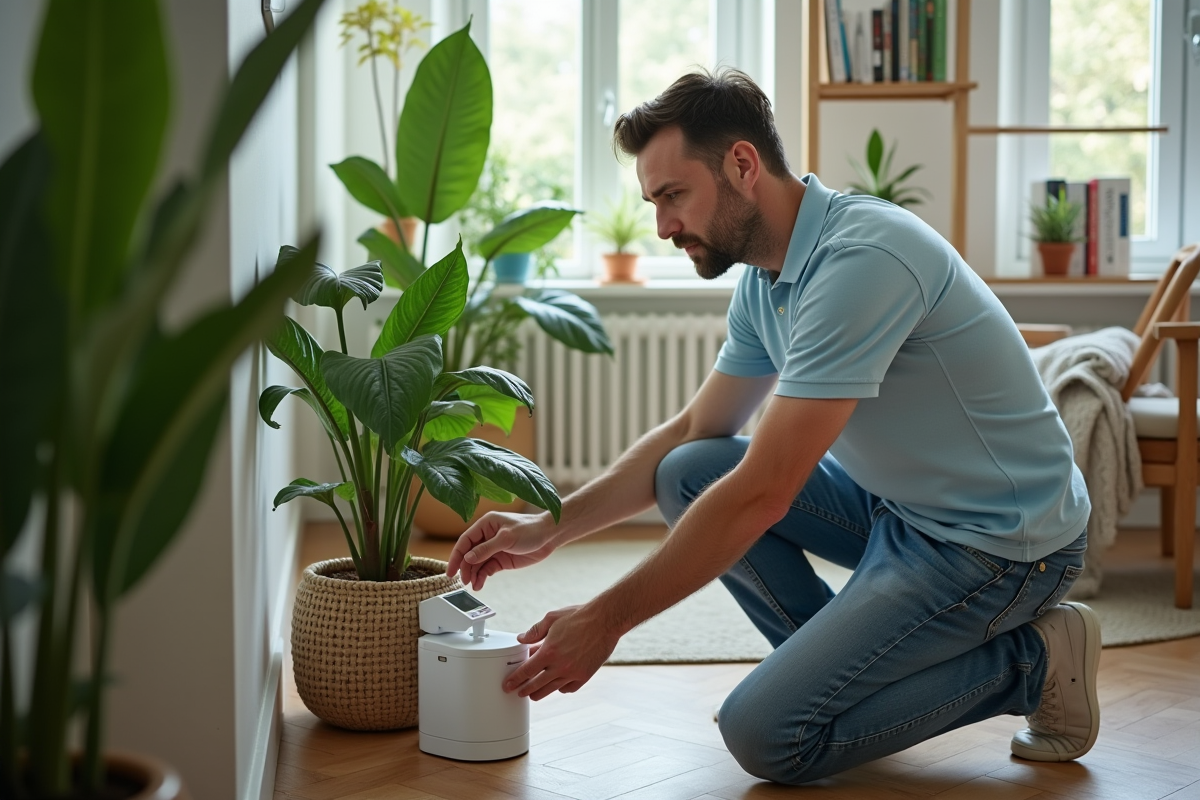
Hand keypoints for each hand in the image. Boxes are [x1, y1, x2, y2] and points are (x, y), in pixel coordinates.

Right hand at [446, 511, 558, 589]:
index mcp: (485, 524)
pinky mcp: (501, 559)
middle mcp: (487, 536)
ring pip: (477, 564)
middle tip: (462, 581)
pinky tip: (479, 584)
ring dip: (473, 574)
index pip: (465, 541)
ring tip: (472, 585)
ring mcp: (493, 549)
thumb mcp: (506, 538)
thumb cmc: (530, 529)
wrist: (550, 536)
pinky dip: (482, 577)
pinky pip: (487, 569)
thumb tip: (468, 558)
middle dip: (465, 568)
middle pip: (469, 554)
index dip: (456, 556)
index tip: (451, 570)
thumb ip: (486, 549)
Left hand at [503, 605, 618, 699]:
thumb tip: (521, 639)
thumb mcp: (551, 618)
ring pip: (551, 690)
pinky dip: (560, 688)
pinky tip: (556, 686)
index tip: (508, 685)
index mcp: (549, 651)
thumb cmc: (579, 617)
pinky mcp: (585, 676)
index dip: (514, 679)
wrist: (605, 620)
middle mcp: (560, 666)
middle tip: (517, 692)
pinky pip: (568, 688)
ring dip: (539, 693)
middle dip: (524, 690)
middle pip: (536, 685)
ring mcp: (573, 673)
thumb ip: (535, 631)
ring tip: (533, 694)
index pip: (526, 671)